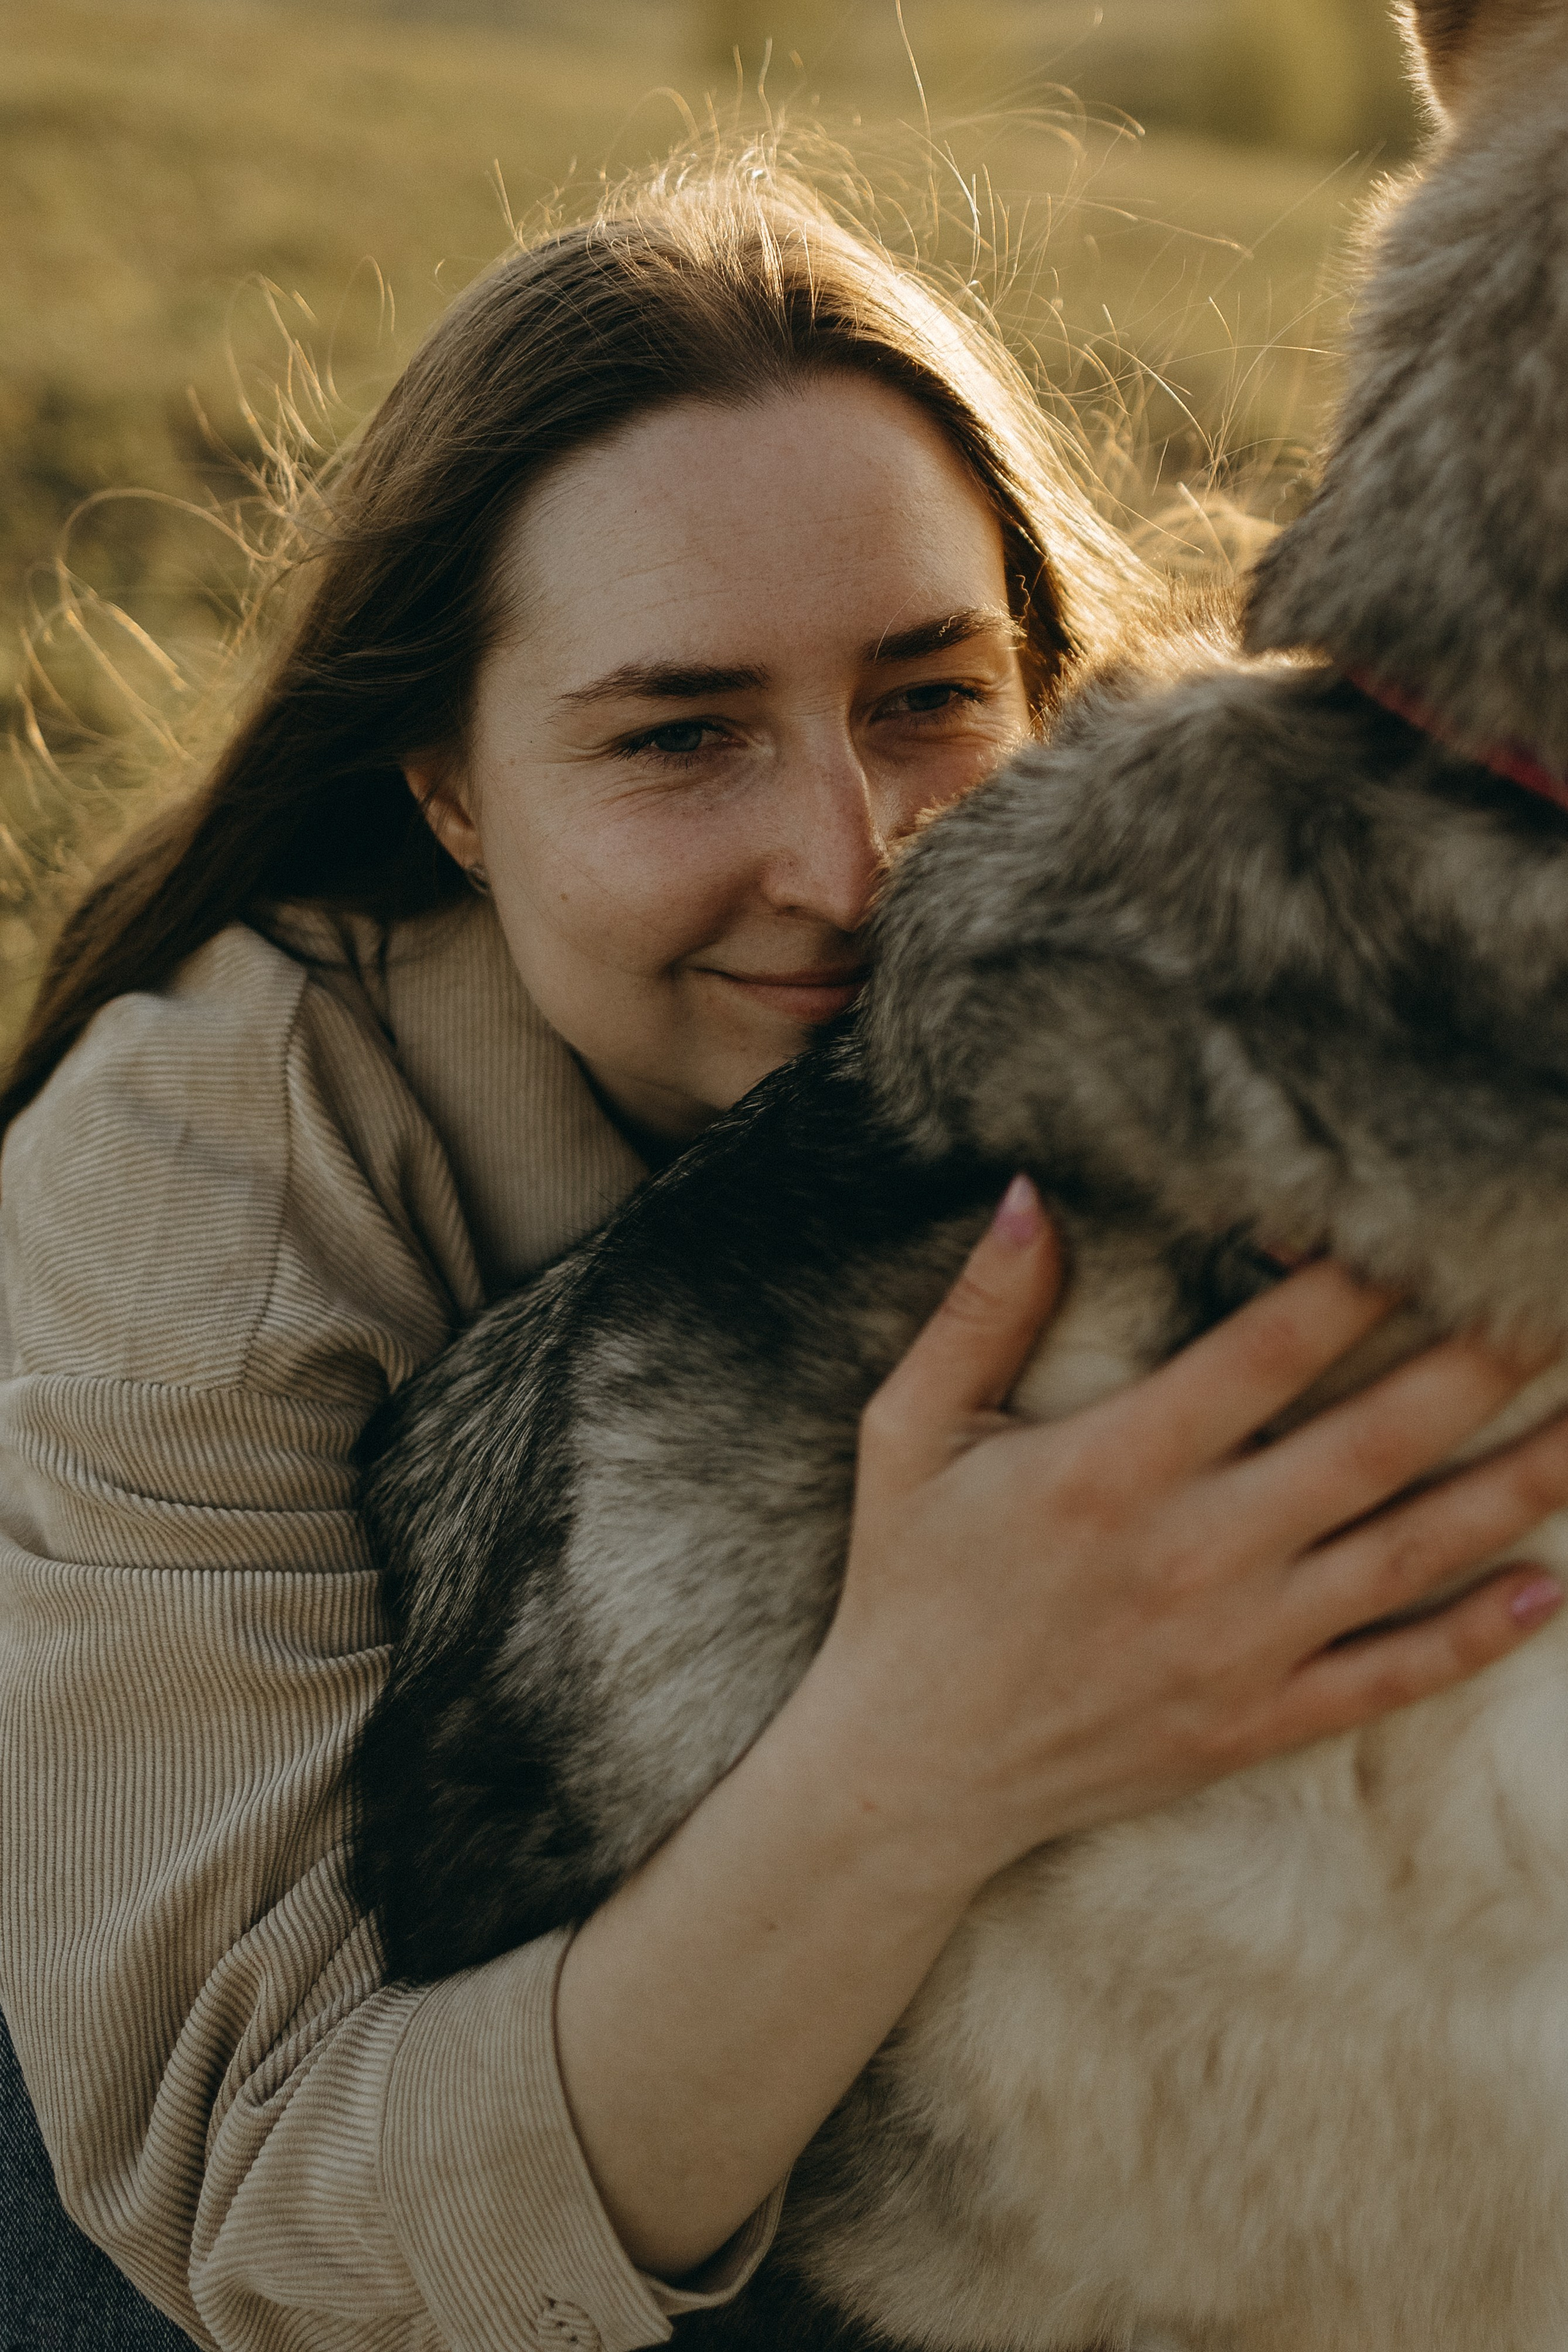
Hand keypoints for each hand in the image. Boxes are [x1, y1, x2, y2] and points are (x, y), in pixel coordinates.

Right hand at [815, 1176, 1567, 1895]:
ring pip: (1411, 1552)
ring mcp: (1239, 1645)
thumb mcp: (908, 1434)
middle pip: (1376, 1439)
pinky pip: (1388, 1676)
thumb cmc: (910, 1587)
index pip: (1271, 1347)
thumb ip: (978, 1313)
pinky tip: (1551, 1591)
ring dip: (1518, 1485)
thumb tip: (1032, 1192)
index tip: (1432, 1221)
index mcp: (1115, 1465)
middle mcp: (1197, 1550)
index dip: (1363, 1277)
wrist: (913, 1773)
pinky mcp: (1255, 1720)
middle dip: (1482, 1363)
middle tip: (1555, 1305)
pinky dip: (1474, 1636)